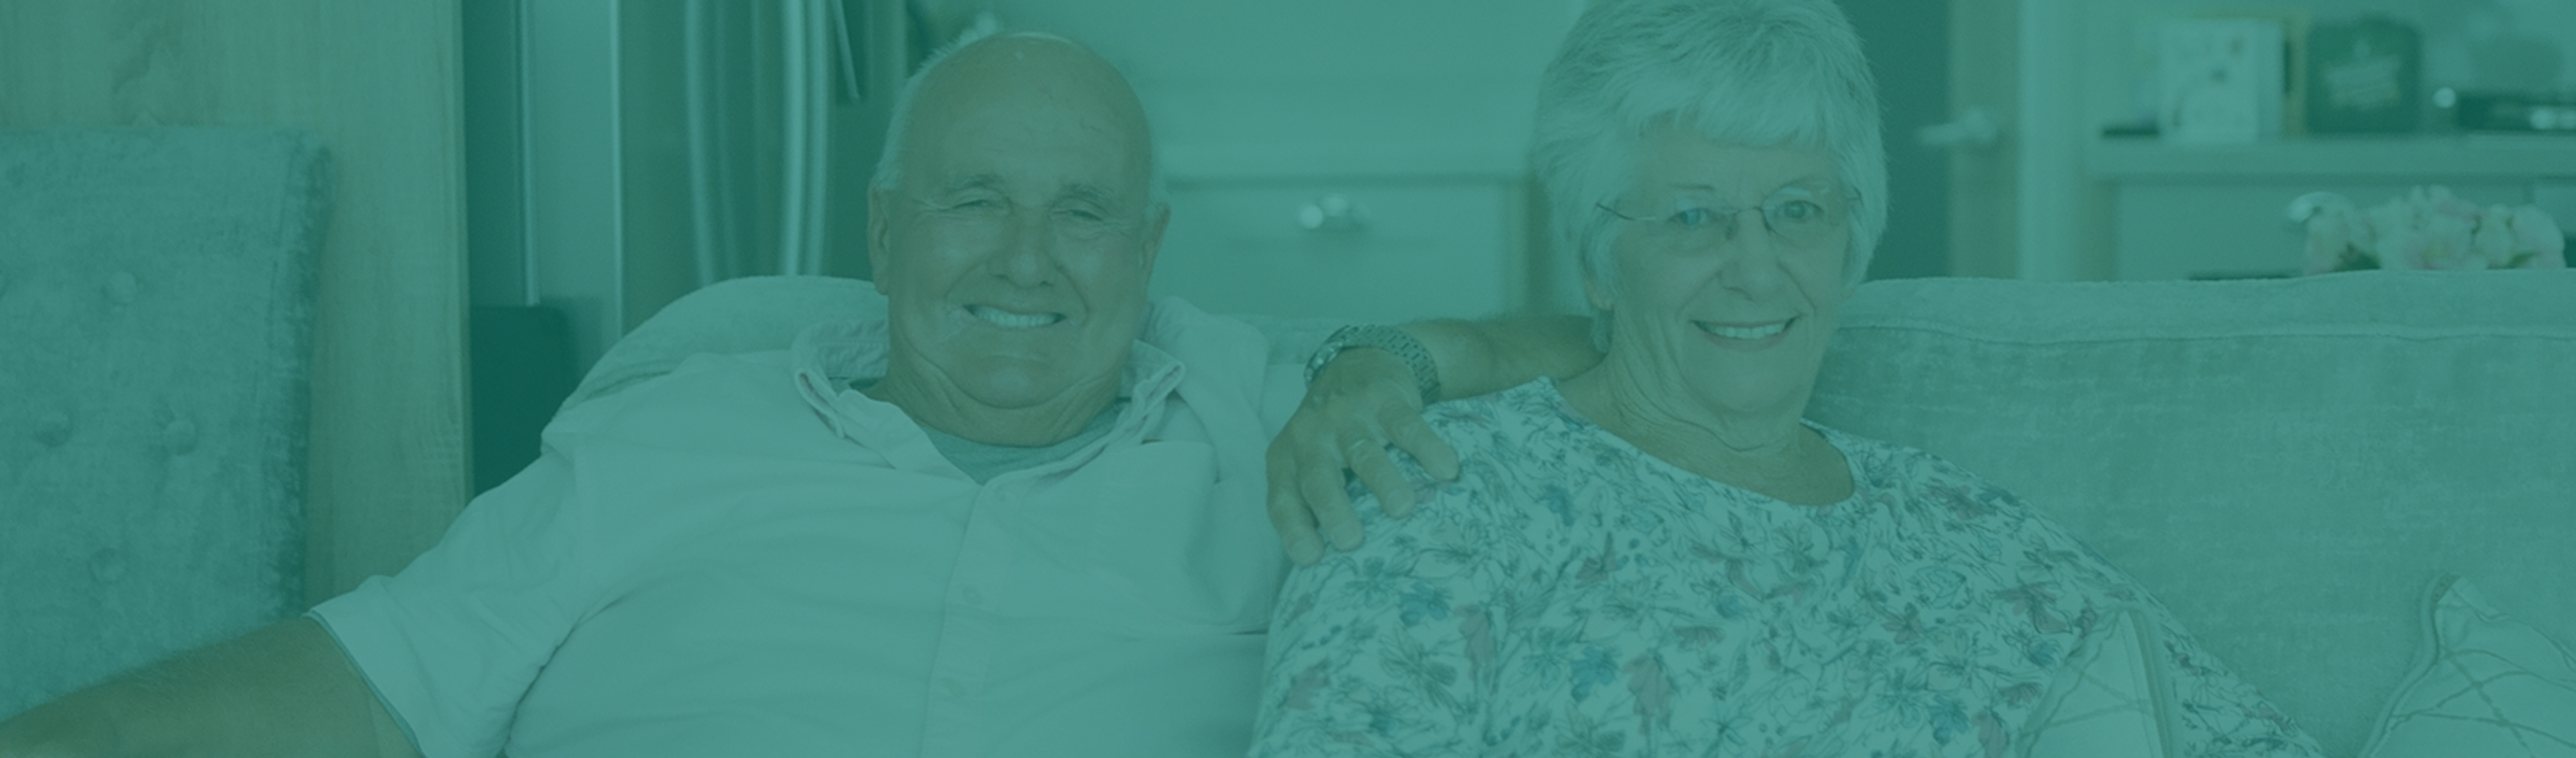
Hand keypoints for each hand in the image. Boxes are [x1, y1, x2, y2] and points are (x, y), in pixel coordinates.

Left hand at [1264, 348, 1461, 564]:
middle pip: (1319, 476)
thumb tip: (1336, 570)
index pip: (1283, 498)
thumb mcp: (1310, 462)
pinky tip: (1445, 469)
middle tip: (1351, 540)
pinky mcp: (1382, 399)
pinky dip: (1426, 447)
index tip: (1311, 559)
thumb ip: (1315, 503)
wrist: (1358, 364)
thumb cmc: (1332, 434)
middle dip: (1333, 508)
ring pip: (1363, 452)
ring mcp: (1346, 416)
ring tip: (1402, 509)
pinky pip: (1405, 425)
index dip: (1294, 529)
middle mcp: (1310, 437)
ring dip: (1383, 481)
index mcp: (1287, 459)